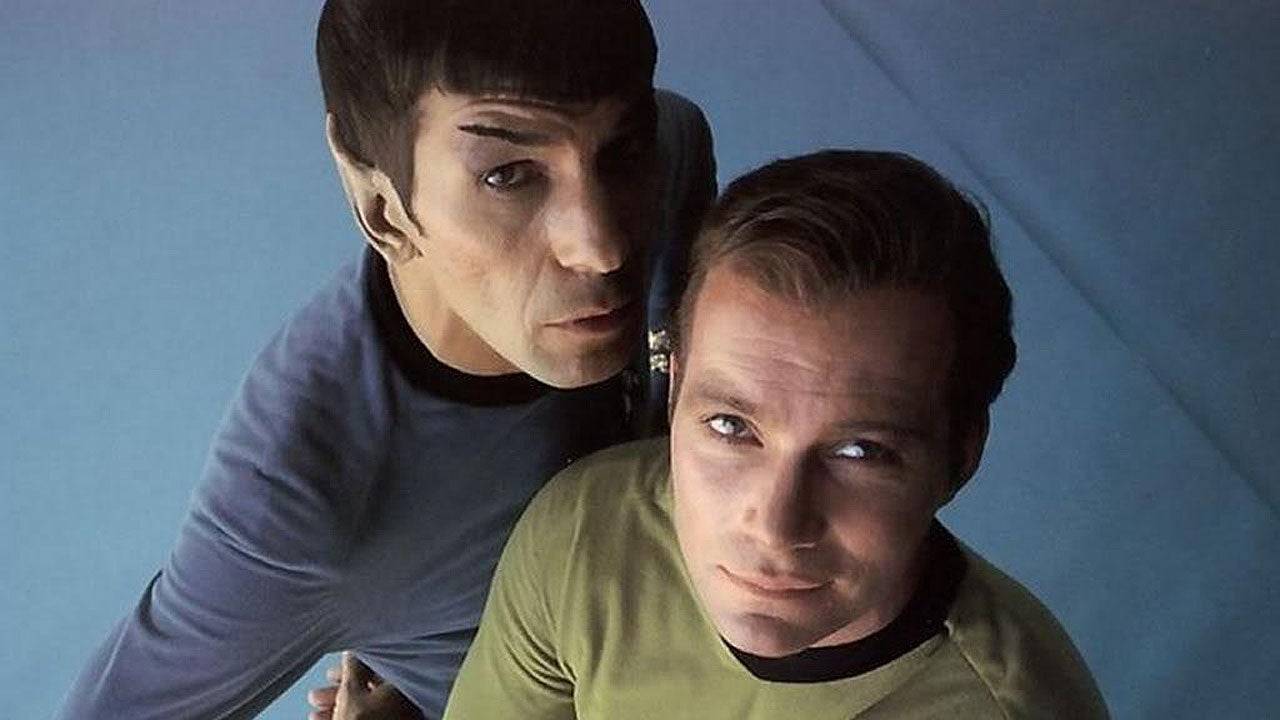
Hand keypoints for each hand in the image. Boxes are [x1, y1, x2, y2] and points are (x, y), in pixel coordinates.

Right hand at [307, 651, 421, 719]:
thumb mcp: (350, 692)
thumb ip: (351, 669)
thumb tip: (351, 653)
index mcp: (399, 683)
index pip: (374, 667)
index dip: (348, 669)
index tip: (330, 675)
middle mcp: (403, 699)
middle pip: (367, 689)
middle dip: (337, 692)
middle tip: (316, 697)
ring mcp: (398, 717)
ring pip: (365, 707)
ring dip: (337, 707)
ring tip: (314, 716)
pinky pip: (369, 718)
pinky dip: (348, 718)